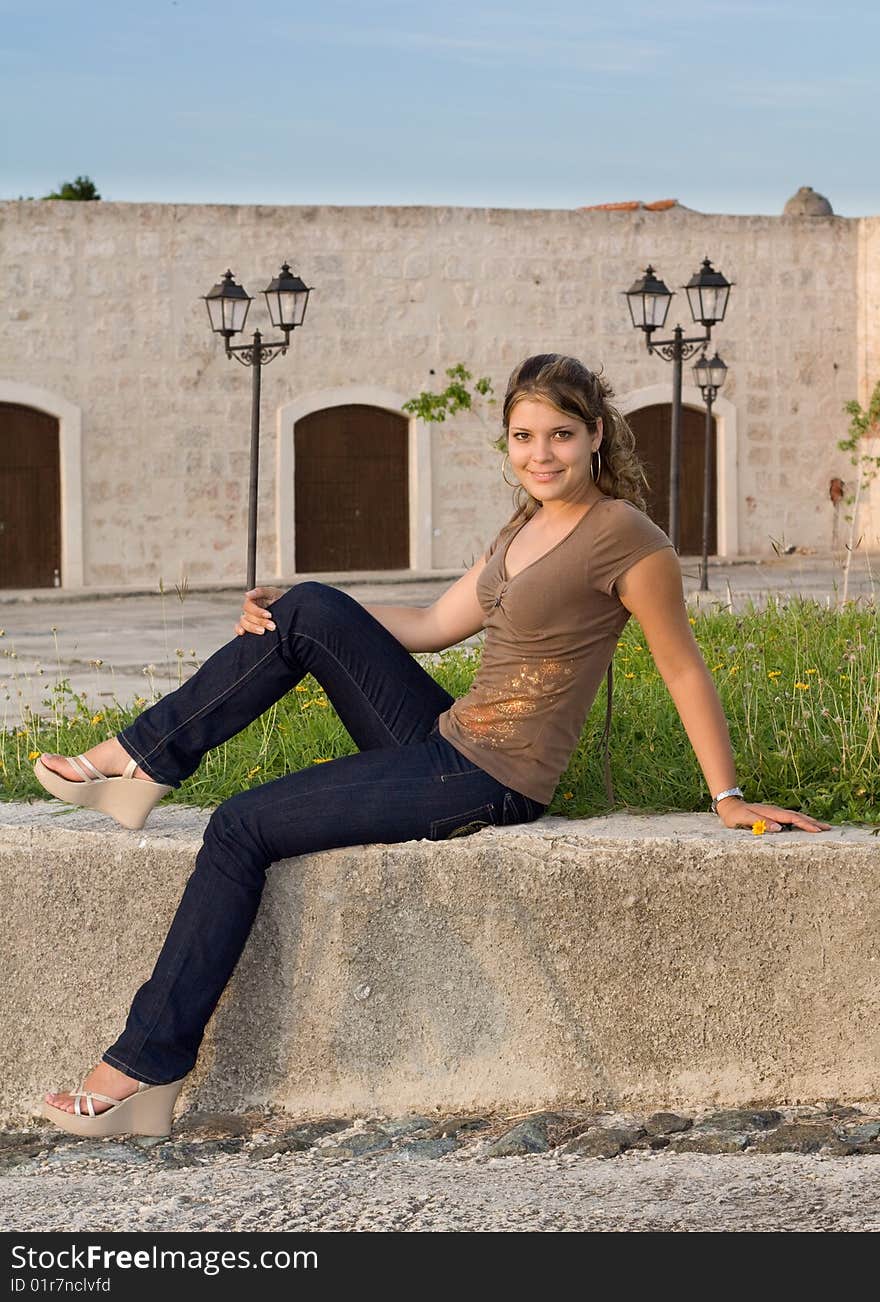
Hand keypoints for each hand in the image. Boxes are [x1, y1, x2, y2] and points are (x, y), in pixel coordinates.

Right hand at [234, 586, 285, 636]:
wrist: (290, 610)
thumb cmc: (280, 599)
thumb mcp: (273, 592)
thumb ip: (260, 592)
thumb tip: (247, 594)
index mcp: (253, 600)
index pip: (249, 606)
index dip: (257, 612)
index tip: (269, 615)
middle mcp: (250, 609)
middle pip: (247, 616)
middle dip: (260, 622)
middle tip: (272, 626)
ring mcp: (249, 618)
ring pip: (244, 623)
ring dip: (253, 628)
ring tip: (264, 631)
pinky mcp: (250, 626)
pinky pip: (240, 628)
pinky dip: (239, 630)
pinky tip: (243, 633)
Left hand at [715, 797, 830, 833]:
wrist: (729, 806)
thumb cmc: (735, 815)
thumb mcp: (745, 820)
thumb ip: (760, 823)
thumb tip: (779, 828)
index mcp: (770, 813)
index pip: (791, 819)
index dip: (805, 824)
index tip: (817, 830)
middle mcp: (775, 811)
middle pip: (798, 816)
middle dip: (813, 822)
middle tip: (828, 828)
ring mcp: (776, 812)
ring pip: (796, 816)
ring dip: (810, 821)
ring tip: (823, 826)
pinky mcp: (774, 815)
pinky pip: (791, 818)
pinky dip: (802, 820)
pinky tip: (807, 825)